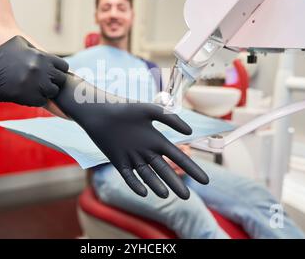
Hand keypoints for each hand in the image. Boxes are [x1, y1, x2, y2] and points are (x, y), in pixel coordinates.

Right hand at [0, 36, 68, 106]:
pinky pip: (42, 101)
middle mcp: (41, 70)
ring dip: (46, 91)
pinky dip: (37, 99)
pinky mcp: (29, 98)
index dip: (58, 70)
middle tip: (44, 82)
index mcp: (41, 57)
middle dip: (54, 81)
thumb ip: (36, 49)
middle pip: (60, 80)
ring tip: (35, 88)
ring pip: (53, 92)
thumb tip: (48, 57)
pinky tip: (28, 94)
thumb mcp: (19, 43)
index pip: (63, 66)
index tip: (52, 73)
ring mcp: (36, 85)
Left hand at [54, 73, 208, 199]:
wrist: (99, 112)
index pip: (178, 157)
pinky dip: (136, 185)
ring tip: (166, 195)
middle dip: (176, 183)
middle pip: (165, 170)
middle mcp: (147, 151)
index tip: (205, 181)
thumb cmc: (124, 109)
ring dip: (157, 185)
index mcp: (157, 140)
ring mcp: (133, 158)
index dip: (191, 168)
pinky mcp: (118, 162)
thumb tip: (189, 132)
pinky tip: (144, 192)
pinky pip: (129, 177)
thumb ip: (170, 118)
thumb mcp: (150, 110)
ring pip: (148, 176)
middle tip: (186, 197)